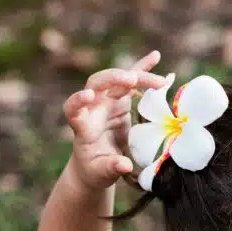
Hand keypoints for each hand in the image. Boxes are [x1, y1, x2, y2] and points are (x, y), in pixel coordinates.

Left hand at [64, 51, 167, 189]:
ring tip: (159, 81)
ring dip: (137, 77)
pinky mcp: (120, 101)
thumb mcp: (101, 173)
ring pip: (118, 81)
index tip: (87, 96)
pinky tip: (155, 56)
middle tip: (132, 80)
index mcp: (82, 126)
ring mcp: (106, 102)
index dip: (77, 100)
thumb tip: (125, 165)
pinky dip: (142, 68)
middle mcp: (92, 108)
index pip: (73, 108)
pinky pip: (132, 81)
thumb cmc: (95, 170)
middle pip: (97, 84)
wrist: (97, 164)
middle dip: (113, 79)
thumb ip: (111, 168)